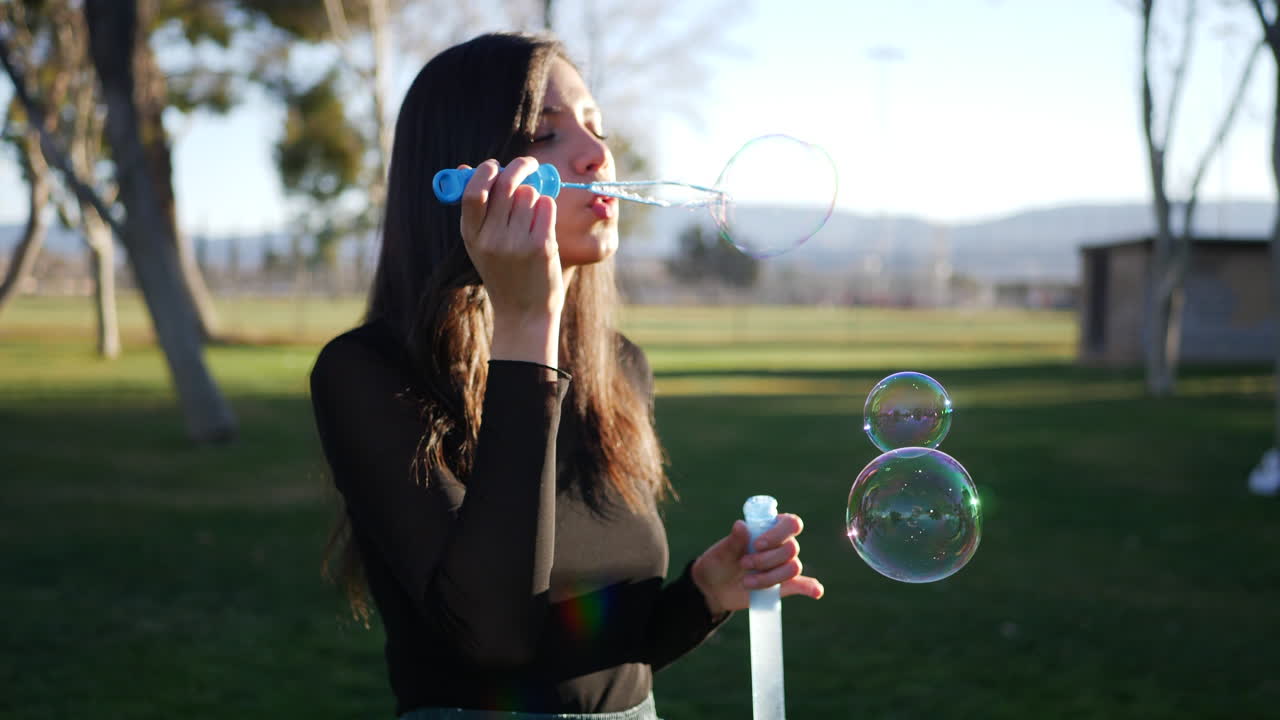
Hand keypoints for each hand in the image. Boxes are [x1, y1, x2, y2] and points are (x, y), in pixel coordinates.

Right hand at [458, 158, 563, 364]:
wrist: (524, 312)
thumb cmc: (503, 272)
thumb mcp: (480, 244)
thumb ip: (476, 209)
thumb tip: (466, 167)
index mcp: (471, 235)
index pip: (473, 192)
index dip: (485, 171)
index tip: (494, 165)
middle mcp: (492, 239)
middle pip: (506, 184)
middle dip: (520, 167)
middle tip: (528, 164)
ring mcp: (517, 243)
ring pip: (529, 194)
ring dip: (534, 195)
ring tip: (531, 217)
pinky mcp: (541, 246)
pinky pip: (546, 206)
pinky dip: (547, 206)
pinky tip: (543, 221)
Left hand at [691, 513, 824, 616]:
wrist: (713, 588)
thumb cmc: (718, 563)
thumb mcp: (721, 551)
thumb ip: (733, 540)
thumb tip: (741, 525)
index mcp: (768, 529)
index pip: (790, 523)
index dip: (778, 534)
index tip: (757, 544)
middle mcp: (780, 546)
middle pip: (791, 549)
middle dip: (767, 559)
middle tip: (744, 564)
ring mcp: (782, 566)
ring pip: (792, 568)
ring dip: (770, 577)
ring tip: (746, 582)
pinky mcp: (783, 586)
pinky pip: (801, 585)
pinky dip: (810, 587)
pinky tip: (816, 592)